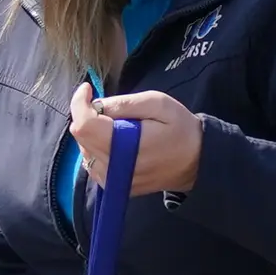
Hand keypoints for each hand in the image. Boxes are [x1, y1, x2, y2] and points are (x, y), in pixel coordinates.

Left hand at [68, 80, 201, 196]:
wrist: (195, 162)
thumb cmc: (180, 129)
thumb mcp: (158, 104)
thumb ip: (124, 103)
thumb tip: (94, 103)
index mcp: (124, 146)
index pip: (84, 126)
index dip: (80, 103)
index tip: (88, 89)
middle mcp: (112, 168)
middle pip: (81, 136)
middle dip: (90, 116)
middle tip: (115, 109)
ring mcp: (109, 180)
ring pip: (84, 148)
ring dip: (94, 132)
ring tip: (121, 127)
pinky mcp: (110, 185)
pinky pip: (91, 161)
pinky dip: (98, 146)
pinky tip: (118, 142)